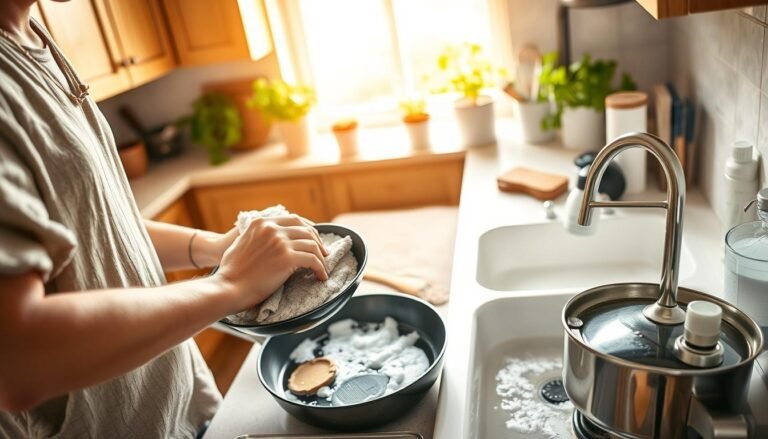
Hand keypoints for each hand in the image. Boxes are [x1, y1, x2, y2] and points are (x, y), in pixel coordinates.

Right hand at [194, 215, 326, 267]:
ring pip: (312, 245)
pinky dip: (320, 268)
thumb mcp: (242, 243)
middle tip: (324, 254)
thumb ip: (258, 236)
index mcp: (261, 222)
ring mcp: (280, 241)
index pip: (294, 219)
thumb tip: (272, 239)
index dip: (308, 229)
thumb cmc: (232, 272)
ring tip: (322, 268)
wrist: (229, 287)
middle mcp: (272, 228)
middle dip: (318, 241)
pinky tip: (321, 276)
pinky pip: (313, 260)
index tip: (314, 240)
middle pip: (306, 229)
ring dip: (321, 257)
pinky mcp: (287, 257)